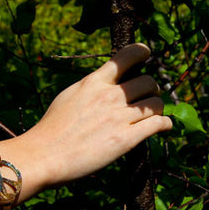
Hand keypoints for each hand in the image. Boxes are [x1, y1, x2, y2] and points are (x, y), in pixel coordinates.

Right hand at [21, 43, 172, 186]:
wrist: (43, 156)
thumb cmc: (51, 129)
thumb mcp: (69, 97)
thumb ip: (90, 88)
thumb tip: (104, 84)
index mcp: (93, 82)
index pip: (127, 56)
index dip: (142, 52)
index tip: (146, 55)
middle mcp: (109, 95)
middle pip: (148, 81)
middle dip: (151, 89)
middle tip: (146, 98)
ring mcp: (118, 117)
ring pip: (156, 103)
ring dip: (157, 109)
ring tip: (152, 116)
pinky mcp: (125, 139)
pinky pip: (158, 124)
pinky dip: (165, 125)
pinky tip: (163, 127)